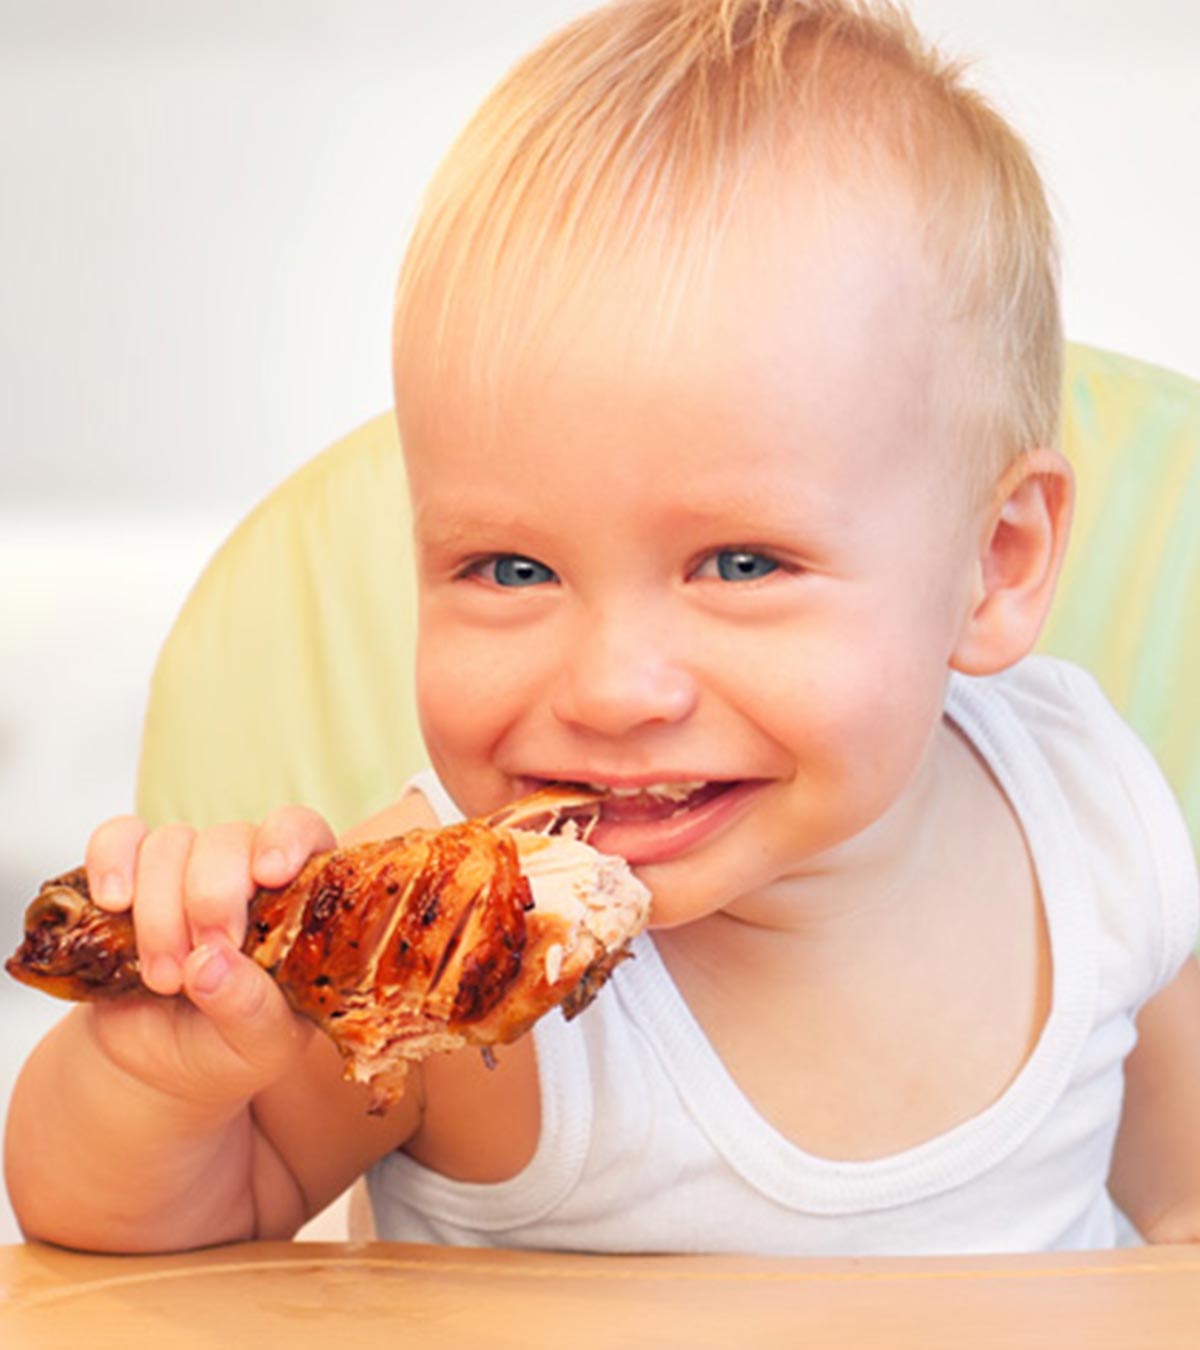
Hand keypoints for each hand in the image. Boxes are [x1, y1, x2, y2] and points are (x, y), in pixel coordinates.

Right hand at [81, 808, 336, 1107]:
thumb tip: (211, 963)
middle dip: (210, 898)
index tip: (269, 874)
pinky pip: (118, 839)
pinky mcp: (131, 876)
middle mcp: (246, 869)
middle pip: (229, 839)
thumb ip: (250, 1008)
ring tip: (162, 978)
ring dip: (159, 912)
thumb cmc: (233, 1046)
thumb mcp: (261, 1046)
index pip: (304, 831)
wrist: (162, 1062)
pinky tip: (113, 902)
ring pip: (171, 844)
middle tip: (199, 959)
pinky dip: (111, 862)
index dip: (287, 841)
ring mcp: (186, 869)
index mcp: (298, 897)